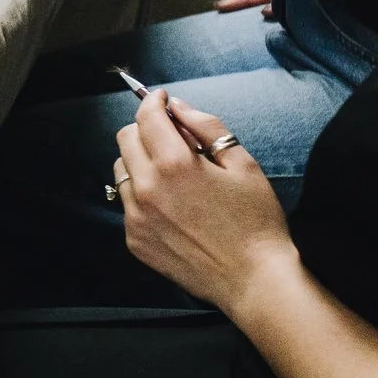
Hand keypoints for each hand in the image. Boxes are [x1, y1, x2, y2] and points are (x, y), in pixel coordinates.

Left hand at [114, 91, 297, 315]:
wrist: (254, 279)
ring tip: (174, 174)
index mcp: (174, 165)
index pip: (146, 118)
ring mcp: (135, 217)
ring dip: (141, 162)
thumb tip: (178, 106)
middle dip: (145, 129)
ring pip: (122, 171)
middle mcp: (145, 189)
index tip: (162, 99)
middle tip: (172, 136)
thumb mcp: (243, 164)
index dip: (153, 102)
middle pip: (125, 139)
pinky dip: (142, 194)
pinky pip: (127, 204)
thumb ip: (207, 128)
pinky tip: (172, 205)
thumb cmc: (256, 221)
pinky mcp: (134, 240)